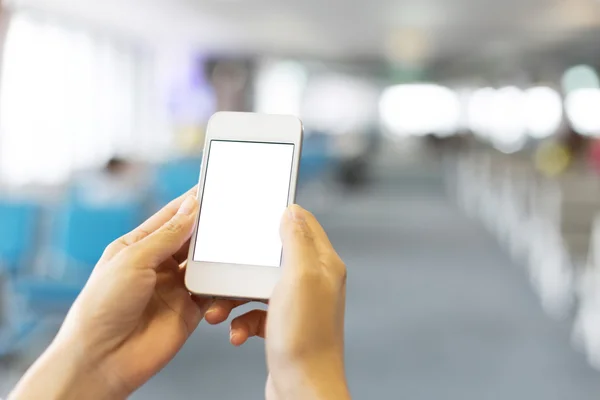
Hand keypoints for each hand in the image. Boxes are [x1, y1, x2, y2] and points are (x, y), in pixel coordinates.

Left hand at [10, 188, 209, 399]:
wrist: (102, 359)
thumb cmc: (102, 307)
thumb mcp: (133, 260)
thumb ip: (167, 235)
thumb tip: (191, 207)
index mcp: (138, 246)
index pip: (170, 217)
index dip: (191, 202)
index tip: (212, 188)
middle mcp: (158, 265)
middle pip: (191, 238)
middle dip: (210, 226)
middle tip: (230, 213)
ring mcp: (175, 287)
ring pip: (205, 263)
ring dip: (217, 254)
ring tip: (233, 241)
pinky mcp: (190, 310)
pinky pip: (213, 291)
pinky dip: (223, 283)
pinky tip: (229, 274)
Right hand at [205, 205, 349, 399]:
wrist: (302, 391)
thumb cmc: (305, 338)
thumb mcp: (300, 278)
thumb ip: (297, 241)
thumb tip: (291, 211)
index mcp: (323, 265)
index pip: (304, 225)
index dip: (279, 216)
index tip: (254, 214)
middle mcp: (313, 282)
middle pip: (272, 256)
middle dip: (244, 265)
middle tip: (224, 268)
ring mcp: (297, 305)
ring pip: (258, 286)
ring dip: (234, 296)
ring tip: (218, 309)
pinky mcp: (283, 326)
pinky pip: (255, 313)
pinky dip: (241, 321)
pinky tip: (235, 332)